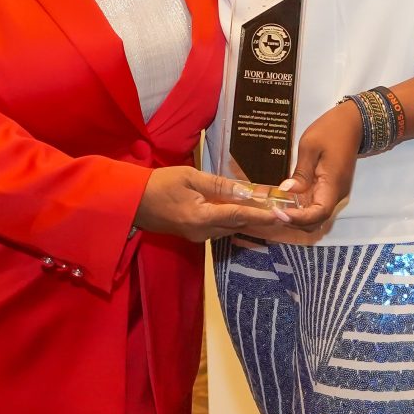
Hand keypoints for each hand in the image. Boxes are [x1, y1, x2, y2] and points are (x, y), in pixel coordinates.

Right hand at [134, 166, 285, 243]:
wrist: (132, 202)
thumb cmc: (158, 184)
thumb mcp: (189, 177)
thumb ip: (218, 184)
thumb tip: (245, 191)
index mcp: (201, 218)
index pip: (239, 216)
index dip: (262, 214)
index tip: (281, 215)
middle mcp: (203, 233)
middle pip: (237, 225)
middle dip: (259, 217)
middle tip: (279, 209)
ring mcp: (198, 237)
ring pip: (230, 228)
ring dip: (247, 219)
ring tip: (266, 208)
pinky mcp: (194, 235)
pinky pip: (220, 228)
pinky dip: (232, 219)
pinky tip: (241, 210)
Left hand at [275, 100, 359, 230]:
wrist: (352, 123)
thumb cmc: (330, 131)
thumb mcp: (310, 147)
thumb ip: (300, 172)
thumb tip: (286, 192)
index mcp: (333, 185)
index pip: (318, 214)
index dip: (298, 219)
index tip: (278, 213)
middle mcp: (336, 194)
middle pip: (317, 220)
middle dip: (296, 222)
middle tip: (274, 211)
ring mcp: (335, 193)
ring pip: (317, 216)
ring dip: (298, 217)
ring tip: (277, 206)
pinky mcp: (331, 189)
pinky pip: (317, 205)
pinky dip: (303, 208)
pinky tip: (287, 200)